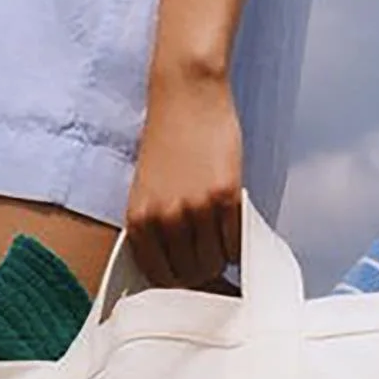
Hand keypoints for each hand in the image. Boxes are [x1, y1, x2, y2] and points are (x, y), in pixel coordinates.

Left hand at [125, 64, 242, 288]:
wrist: (185, 95)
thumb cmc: (167, 142)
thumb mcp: (147, 192)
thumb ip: (157, 231)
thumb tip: (180, 272)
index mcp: (140, 223)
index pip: (161, 278)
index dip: (180, 284)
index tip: (192, 279)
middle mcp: (165, 220)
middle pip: (192, 274)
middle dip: (204, 273)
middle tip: (212, 259)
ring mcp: (196, 209)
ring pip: (215, 261)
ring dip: (222, 258)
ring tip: (222, 240)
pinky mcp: (225, 195)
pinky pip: (236, 242)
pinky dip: (239, 243)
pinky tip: (234, 228)